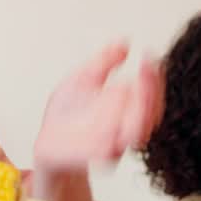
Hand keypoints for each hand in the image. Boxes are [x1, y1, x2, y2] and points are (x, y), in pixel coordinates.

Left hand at [33, 41, 159, 172]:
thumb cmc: (67, 113)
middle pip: (149, 116)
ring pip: (132, 132)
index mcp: (128, 113)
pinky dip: (110, 131)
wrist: (48, 141)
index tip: (148, 59)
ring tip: (127, 86)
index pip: (151, 98)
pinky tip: (110, 109)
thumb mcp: (83, 78)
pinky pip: (108, 147)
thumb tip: (124, 43)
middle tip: (144, 72)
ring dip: (134, 111)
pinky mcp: (93, 157)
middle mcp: (125, 131)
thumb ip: (104, 61)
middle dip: (149, 94)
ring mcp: (111, 146)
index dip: (153, 80)